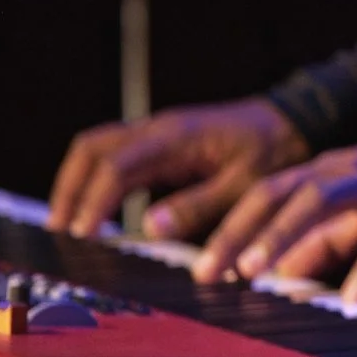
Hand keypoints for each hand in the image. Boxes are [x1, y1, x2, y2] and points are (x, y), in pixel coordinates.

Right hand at [49, 98, 308, 241]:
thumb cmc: (273, 151)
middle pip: (93, 148)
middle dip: (70, 187)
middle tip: (62, 231)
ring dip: (79, 183)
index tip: (82, 234)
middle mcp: (159, 129)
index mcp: (177, 136)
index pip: (117, 165)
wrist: (293, 122)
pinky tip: (98, 214)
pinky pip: (116, 156)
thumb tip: (148, 226)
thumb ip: (199, 205)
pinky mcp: (161, 144)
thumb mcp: (245, 183)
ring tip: (71, 226)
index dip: (94, 201)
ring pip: (99, 149)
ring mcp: (158, 133)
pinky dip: (99, 182)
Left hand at [192, 140, 356, 302]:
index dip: (230, 228)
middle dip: (242, 230)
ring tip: (259, 273)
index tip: (200, 271)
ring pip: (326, 197)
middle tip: (212, 272)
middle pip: (284, 189)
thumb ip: (318, 246)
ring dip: (286, 233)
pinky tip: (356, 298)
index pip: (266, 193)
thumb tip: (276, 278)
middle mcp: (350, 169)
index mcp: (329, 172)